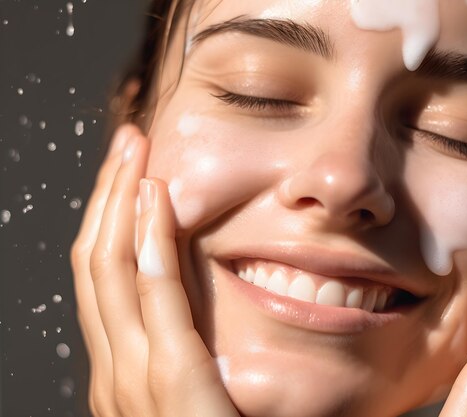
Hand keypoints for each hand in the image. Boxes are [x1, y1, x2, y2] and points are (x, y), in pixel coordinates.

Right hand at [71, 125, 239, 416]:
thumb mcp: (186, 395)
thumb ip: (176, 353)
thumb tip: (182, 304)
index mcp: (119, 371)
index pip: (102, 279)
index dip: (108, 219)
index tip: (129, 173)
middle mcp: (114, 371)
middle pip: (96, 264)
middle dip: (107, 196)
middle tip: (126, 143)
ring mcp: (135, 380)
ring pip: (111, 271)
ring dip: (121, 204)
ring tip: (135, 152)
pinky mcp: (175, 384)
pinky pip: (153, 302)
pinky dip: (149, 245)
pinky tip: (155, 201)